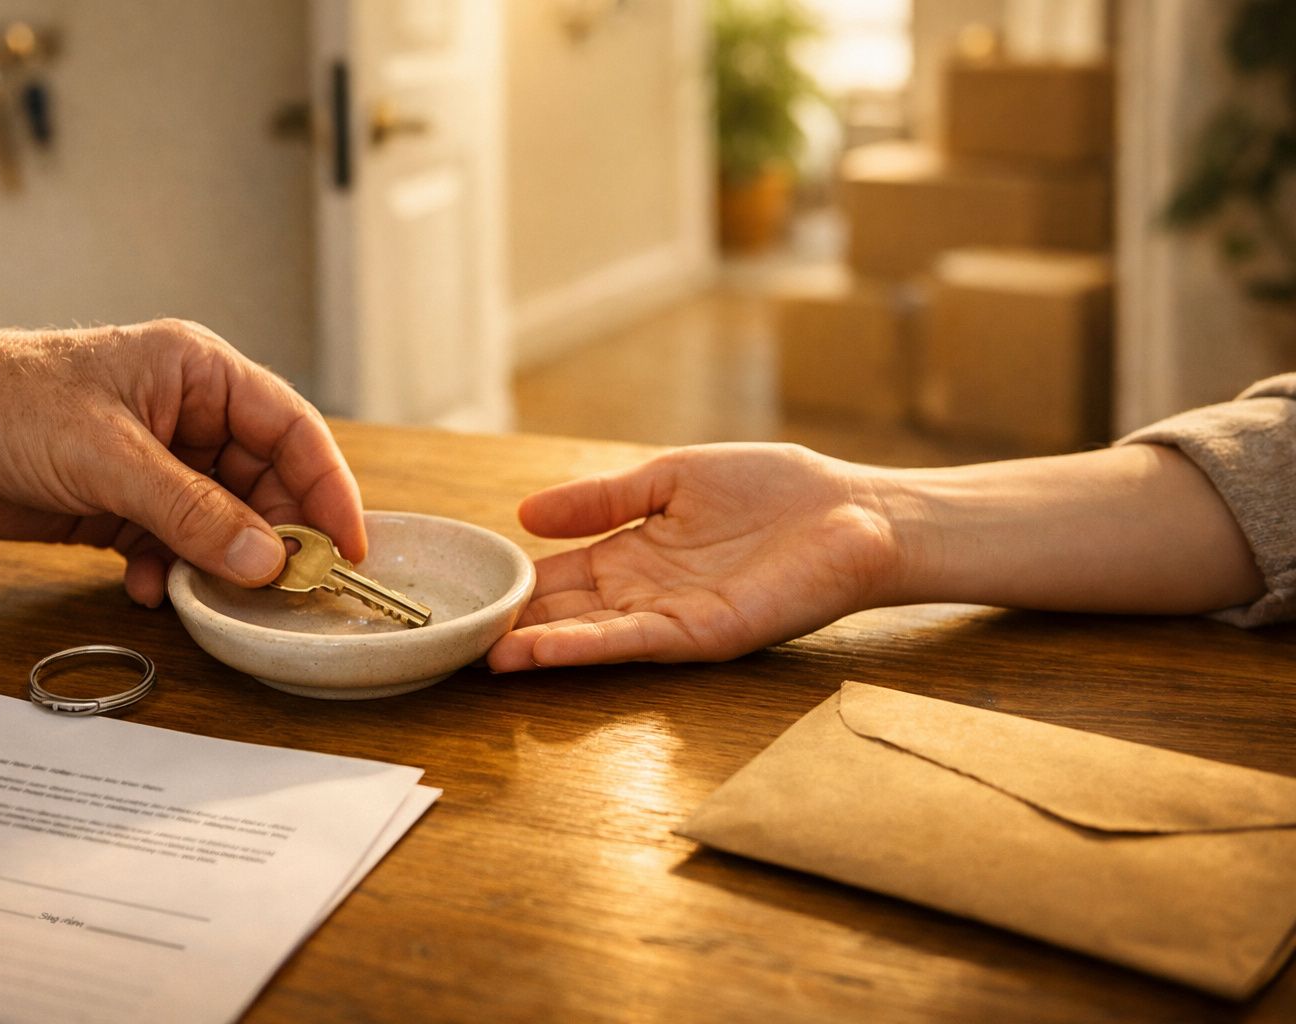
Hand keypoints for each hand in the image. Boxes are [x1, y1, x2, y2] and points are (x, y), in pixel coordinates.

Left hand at [0, 319, 365, 606]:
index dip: (329, 487)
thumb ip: (190, 511)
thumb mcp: (108, 457)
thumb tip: (266, 561)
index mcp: (201, 374)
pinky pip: (177, 545)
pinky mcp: (129, 504)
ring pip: (224, 522)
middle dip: (273, 537)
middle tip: (281, 589)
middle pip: (266, 484)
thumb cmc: (9, 403)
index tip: (349, 545)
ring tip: (206, 592)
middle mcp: (192, 416)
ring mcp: (162, 462)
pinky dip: (171, 571)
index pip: (292, 429)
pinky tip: (146, 585)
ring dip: (218, 562)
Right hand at [486, 444, 899, 669]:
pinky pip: (631, 642)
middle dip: (512, 625)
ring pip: (588, 636)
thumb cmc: (773, 490)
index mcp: (633, 554)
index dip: (513, 584)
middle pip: (564, 612)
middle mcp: (644, 593)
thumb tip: (525, 511)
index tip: (463, 593)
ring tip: (478, 655)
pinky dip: (581, 648)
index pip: (558, 575)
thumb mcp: (671, 477)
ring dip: (534, 648)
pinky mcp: (703, 633)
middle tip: (450, 637)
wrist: (853, 511)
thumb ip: (603, 497)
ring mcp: (671, 617)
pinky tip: (536, 651)